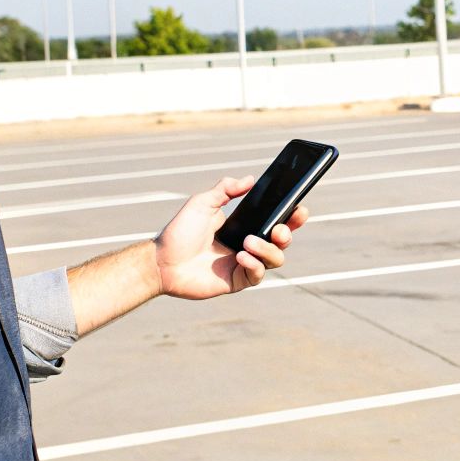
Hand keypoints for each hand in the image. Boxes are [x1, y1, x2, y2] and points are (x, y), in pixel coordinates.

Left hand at [152, 175, 310, 298]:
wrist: (161, 261)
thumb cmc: (179, 232)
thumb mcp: (203, 203)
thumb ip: (225, 188)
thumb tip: (250, 178)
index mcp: (244, 226)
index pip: (275, 220)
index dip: (291, 216)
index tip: (298, 207)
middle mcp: (248, 246)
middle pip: (282, 241)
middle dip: (288, 233)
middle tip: (278, 228)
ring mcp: (244, 264)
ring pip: (275, 259)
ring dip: (268, 249)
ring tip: (249, 242)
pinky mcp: (237, 281)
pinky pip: (257, 275)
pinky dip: (254, 264)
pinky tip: (241, 256)